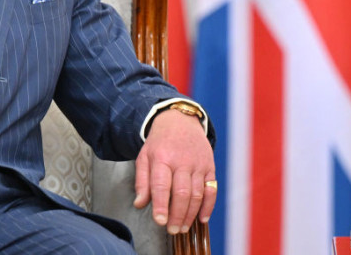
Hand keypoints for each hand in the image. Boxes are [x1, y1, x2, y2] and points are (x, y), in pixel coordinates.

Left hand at [133, 109, 215, 233]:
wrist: (179, 120)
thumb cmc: (160, 142)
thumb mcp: (144, 156)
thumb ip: (142, 181)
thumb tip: (139, 204)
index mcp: (162, 157)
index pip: (161, 185)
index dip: (161, 205)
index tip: (160, 221)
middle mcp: (182, 161)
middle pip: (182, 193)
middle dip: (178, 215)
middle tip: (173, 230)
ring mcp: (198, 164)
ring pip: (197, 194)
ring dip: (191, 214)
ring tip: (183, 227)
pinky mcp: (210, 166)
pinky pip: (211, 189)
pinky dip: (208, 206)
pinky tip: (202, 218)